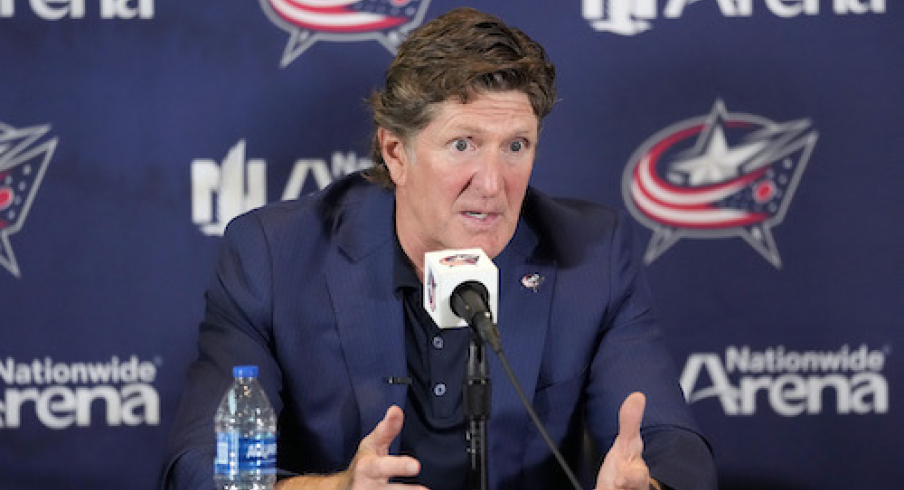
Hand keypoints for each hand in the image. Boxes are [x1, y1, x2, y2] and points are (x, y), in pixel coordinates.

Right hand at [275, 405, 425, 489]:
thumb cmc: (363, 464)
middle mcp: (368, 486)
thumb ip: (386, 430)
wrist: (343, 489)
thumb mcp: (371, 445)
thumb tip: (396, 410)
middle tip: (424, 488)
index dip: (399, 466)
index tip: (416, 466)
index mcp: (367, 468)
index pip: (383, 466)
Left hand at [594, 392, 649, 489]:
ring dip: (604, 489)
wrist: (623, 485)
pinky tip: (596, 489)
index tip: (620, 479)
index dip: (630, 477)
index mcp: (637, 475)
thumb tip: (637, 396)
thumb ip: (630, 422)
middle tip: (613, 483)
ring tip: (601, 487)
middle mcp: (633, 487)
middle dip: (617, 486)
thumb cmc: (626, 465)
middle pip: (630, 485)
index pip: (636, 477)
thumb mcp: (627, 444)